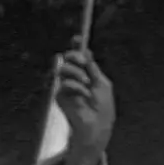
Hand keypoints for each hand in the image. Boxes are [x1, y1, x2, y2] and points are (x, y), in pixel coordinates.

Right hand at [50, 46, 114, 164]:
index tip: (77, 37)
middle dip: (75, 56)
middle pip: (69, 58)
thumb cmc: (103, 108)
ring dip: (77, 73)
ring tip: (86, 83)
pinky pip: (64, 83)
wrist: (96, 126)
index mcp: (87, 74)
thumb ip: (93, 67)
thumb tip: (87, 51)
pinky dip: (76, 87)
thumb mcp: (102, 83)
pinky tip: (83, 95)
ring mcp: (66, 87)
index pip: (79, 57)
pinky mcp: (60, 96)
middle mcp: (75, 78)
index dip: (77, 46)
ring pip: (64, 68)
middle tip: (82, 60)